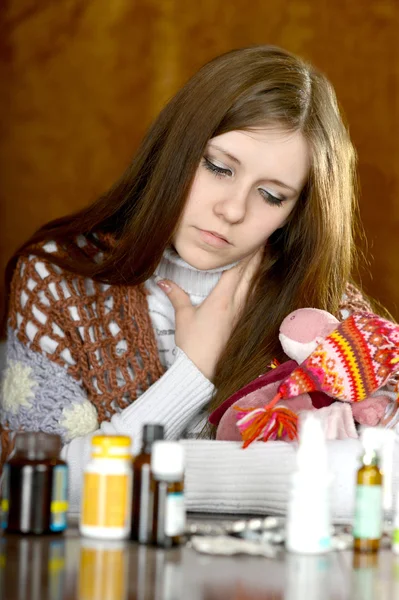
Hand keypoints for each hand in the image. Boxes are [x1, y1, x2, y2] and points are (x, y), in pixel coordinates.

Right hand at [157, 249, 262, 380]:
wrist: (202, 370)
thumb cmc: (192, 343)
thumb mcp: (183, 316)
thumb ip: (176, 295)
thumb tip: (162, 280)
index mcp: (222, 299)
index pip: (237, 270)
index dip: (246, 253)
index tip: (254, 238)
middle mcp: (236, 304)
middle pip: (250, 275)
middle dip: (257, 256)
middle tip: (263, 239)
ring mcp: (240, 314)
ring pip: (253, 286)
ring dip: (257, 270)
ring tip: (262, 255)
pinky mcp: (240, 322)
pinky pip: (251, 297)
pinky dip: (254, 285)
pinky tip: (255, 281)